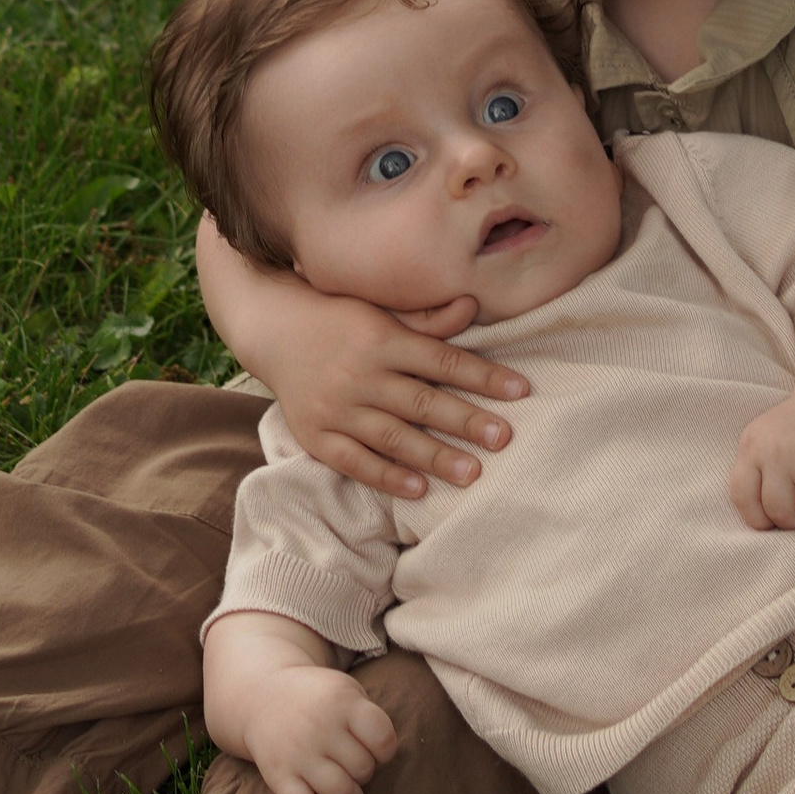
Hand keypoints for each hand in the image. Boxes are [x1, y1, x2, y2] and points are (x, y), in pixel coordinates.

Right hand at [202, 221, 527, 499]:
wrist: (273, 328)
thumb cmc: (340, 317)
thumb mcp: (380, 308)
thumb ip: (426, 317)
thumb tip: (473, 305)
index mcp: (382, 338)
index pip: (442, 360)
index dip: (483, 376)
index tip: (521, 392)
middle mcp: (360, 373)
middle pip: (422, 401)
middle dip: (465, 421)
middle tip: (504, 439)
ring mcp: (336, 408)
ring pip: (392, 436)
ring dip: (434, 456)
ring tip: (472, 473)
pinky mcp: (316, 435)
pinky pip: (354, 461)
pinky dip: (385, 476)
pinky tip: (418, 488)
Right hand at [241, 665, 399, 793]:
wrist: (261, 697)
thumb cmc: (317, 699)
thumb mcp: (345, 690)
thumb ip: (369, 718)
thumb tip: (389, 758)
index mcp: (341, 703)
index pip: (382, 737)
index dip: (386, 749)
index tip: (376, 747)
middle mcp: (319, 728)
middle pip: (364, 768)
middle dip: (365, 771)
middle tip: (353, 764)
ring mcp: (297, 755)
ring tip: (347, 790)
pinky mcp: (278, 779)